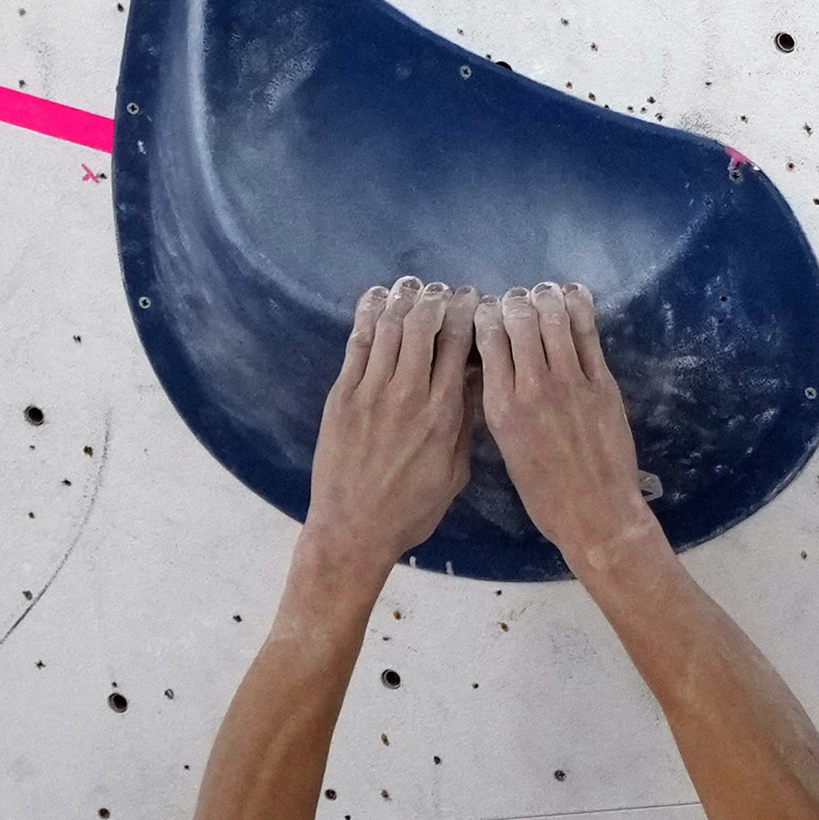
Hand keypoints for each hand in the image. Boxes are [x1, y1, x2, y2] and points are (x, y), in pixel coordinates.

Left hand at [296, 278, 480, 580]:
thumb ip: (466, 421)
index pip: (458, 343)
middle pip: (423, 324)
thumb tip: (477, 377)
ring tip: (413, 287)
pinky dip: (368, 317)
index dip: (467, 312)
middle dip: (437, 299)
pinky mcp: (342, 398)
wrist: (352, 532)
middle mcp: (408, 394)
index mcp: (442, 412)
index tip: (473, 299)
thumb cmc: (411, 509)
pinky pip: (357, 346)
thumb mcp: (455, 471)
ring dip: (403, 300)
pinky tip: (377, 300)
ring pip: (389, 327)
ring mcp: (370, 393)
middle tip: (443, 291)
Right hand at [471, 282, 668, 579]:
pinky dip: (579, 308)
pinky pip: (588, 333)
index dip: (486, 316)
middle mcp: (532, 387)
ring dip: (547, 298)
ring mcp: (571, 381)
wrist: (593, 512)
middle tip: (517, 300)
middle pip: (520, 320)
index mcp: (501, 407)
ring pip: (554, 318)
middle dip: (515, 302)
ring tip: (544, 294)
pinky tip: (574, 296)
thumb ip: (502, 404)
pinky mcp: (603, 382)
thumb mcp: (507, 447)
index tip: (488, 309)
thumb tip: (497, 367)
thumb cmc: (543, 493)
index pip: (488, 340)